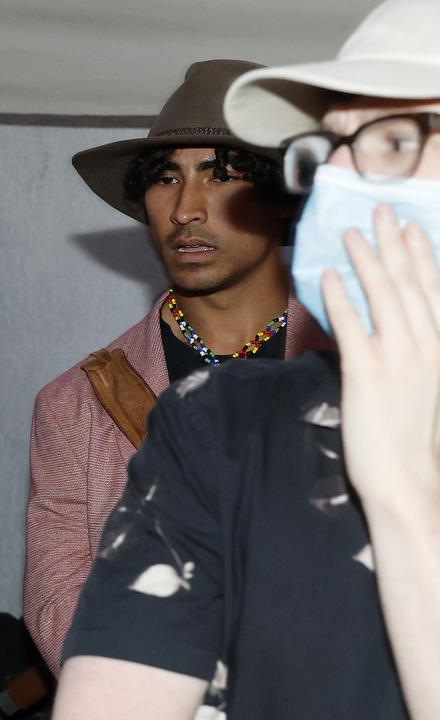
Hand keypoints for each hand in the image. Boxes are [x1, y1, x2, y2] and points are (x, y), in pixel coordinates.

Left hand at [323, 204, 439, 512]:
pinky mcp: (367, 373)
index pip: (433, 292)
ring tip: (350, 233)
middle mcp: (426, 347)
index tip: (411, 228)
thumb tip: (394, 331)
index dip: (420, 257)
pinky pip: (351, 325)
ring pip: (382, 296)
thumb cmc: (412, 441)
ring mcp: (398, 358)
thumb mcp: (423, 389)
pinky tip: (328, 275)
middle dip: (393, 244)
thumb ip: (413, 357)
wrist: (407, 480)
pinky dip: (340, 297)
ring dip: (366, 259)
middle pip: (408, 284)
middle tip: (379, 211)